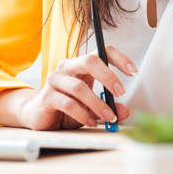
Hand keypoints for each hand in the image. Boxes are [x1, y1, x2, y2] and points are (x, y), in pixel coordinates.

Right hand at [17, 46, 136, 130]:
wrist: (38, 116)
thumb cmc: (66, 107)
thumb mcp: (91, 107)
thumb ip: (108, 107)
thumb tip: (125, 111)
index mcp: (80, 65)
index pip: (101, 51)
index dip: (119, 58)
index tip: (133, 71)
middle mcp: (67, 68)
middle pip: (89, 61)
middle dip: (108, 76)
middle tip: (121, 92)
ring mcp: (55, 80)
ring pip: (79, 87)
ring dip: (98, 104)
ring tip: (109, 116)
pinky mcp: (47, 97)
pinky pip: (68, 104)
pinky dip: (83, 114)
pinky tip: (91, 121)